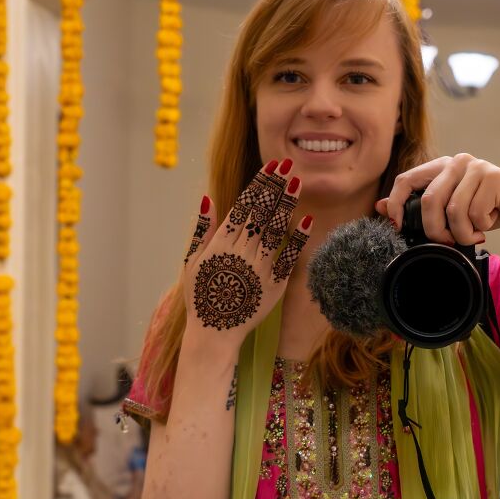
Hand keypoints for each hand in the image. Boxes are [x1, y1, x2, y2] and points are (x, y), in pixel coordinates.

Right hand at [182, 159, 311, 345]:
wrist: (214, 334)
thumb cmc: (200, 297)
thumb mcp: (192, 262)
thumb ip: (202, 230)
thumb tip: (208, 199)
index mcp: (220, 243)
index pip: (244, 205)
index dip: (260, 184)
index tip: (272, 166)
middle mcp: (240, 251)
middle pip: (261, 212)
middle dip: (276, 186)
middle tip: (289, 164)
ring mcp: (258, 268)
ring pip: (275, 229)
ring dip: (286, 204)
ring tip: (297, 182)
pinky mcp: (273, 285)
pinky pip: (288, 259)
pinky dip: (297, 240)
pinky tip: (307, 221)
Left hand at [375, 153, 499, 244]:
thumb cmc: (484, 210)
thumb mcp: (450, 210)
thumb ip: (418, 206)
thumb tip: (380, 206)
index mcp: (440, 166)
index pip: (405, 180)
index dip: (396, 204)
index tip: (398, 227)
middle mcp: (456, 161)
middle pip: (429, 200)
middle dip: (435, 230)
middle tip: (447, 242)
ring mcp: (475, 166)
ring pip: (454, 211)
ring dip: (462, 233)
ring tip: (472, 235)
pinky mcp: (494, 177)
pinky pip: (475, 213)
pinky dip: (480, 227)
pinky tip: (488, 223)